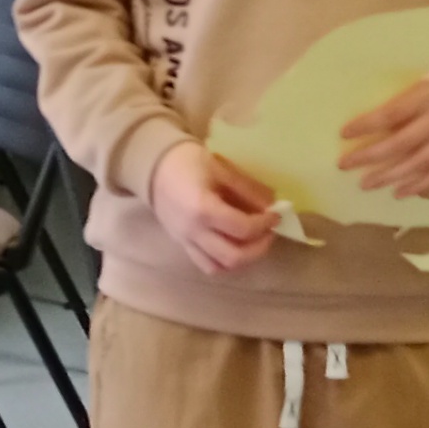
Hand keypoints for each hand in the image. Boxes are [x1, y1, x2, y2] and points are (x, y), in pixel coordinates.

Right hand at [152, 138, 280, 272]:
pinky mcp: (181, 245)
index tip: (276, 215)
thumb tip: (271, 205)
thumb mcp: (221, 169)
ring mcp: (185, 241)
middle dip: (259, 248)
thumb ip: (247, 189)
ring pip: (219, 267)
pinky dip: (224, 262)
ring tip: (253, 242)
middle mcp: (193, 231)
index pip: (243, 228)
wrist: (152, 166)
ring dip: (243, 259)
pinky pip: (206, 265)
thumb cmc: (187, 161)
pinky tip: (234, 247)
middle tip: (268, 233)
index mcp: (203, 209)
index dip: (265, 224)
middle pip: (234, 256)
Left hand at [339, 70, 428, 199]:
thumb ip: (403, 98)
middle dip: (372, 156)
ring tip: (365, 184)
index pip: (393, 113)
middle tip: (345, 164)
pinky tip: (398, 192)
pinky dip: (418, 185)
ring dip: (390, 175)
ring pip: (418, 163)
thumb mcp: (426, 81)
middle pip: (402, 143)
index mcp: (428, 97)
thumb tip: (369, 118)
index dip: (368, 124)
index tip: (344, 133)